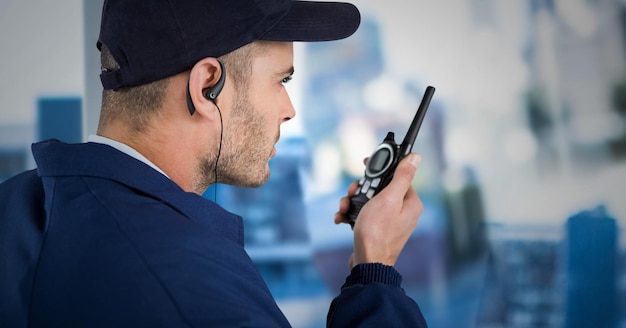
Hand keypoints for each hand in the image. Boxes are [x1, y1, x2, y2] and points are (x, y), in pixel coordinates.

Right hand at [334, 153, 422, 268]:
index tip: (365, 165)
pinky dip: (352, 214)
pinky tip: (342, 219)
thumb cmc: (377, 232)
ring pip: (369, 201)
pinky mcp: (377, 230)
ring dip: (353, 202)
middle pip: (380, 188)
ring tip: (344, 208)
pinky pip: (365, 214)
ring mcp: (390, 222)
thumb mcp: (389, 198)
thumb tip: (416, 157)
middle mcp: (403, 211)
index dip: (380, 169)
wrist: (367, 263)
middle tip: (352, 193)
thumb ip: (402, 176)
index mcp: (410, 202)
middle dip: (361, 189)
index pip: (397, 175)